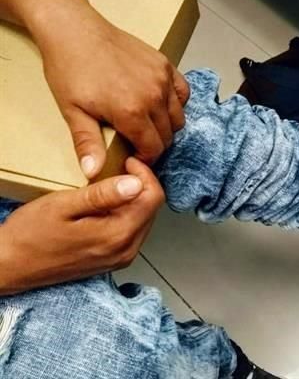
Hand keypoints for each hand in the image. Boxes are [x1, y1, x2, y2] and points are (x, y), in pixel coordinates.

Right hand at [0, 158, 163, 294]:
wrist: (8, 267)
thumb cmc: (29, 235)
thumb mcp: (63, 205)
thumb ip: (102, 195)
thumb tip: (136, 183)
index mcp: (117, 235)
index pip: (153, 198)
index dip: (145, 174)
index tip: (126, 162)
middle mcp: (126, 250)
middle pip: (151, 209)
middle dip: (141, 186)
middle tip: (118, 169)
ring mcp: (121, 258)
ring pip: (144, 219)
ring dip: (133, 200)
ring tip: (110, 185)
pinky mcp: (113, 261)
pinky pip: (132, 231)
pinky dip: (125, 214)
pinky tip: (106, 205)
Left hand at [30, 0, 189, 176]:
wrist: (74, 30)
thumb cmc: (70, 69)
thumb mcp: (72, 110)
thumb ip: (87, 143)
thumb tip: (93, 174)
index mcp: (131, 112)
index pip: (154, 148)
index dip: (145, 158)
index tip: (132, 156)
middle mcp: (154, 96)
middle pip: (168, 135)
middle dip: (155, 144)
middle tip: (136, 141)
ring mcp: (162, 78)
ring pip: (178, 116)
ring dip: (166, 126)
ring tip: (145, 123)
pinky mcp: (165, 64)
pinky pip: (183, 92)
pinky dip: (176, 103)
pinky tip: (158, 103)